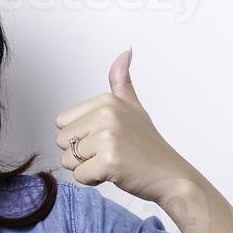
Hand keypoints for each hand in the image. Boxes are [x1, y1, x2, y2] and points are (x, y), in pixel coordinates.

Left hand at [53, 48, 192, 204]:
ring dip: (86, 167)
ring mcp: (108, 138)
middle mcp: (106, 115)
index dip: (80, 136)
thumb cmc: (148, 146)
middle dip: (80, 153)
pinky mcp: (109, 161)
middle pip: (62, 141)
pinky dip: (93, 180)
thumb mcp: (134, 107)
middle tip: (109, 152)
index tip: (104, 138)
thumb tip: (125, 51)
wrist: (169, 175)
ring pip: (68, 160)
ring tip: (112, 162)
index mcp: (106, 101)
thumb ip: (122, 82)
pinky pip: (79, 175)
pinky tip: (113, 173)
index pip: (62, 122)